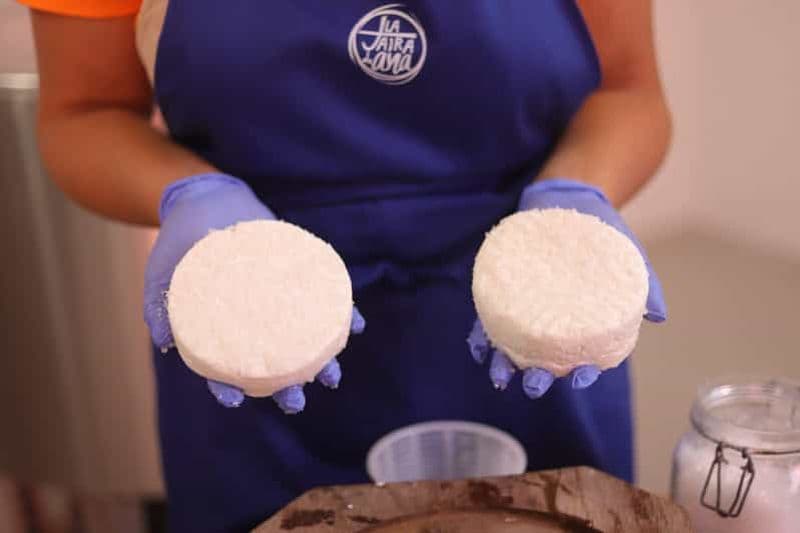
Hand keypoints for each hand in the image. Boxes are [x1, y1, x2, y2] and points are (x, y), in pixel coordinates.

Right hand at [144, 173, 364, 412]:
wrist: (207, 199)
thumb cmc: (179, 242)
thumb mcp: (160, 272)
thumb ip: (158, 306)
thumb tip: (164, 342)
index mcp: (220, 329)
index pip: (222, 367)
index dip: (226, 386)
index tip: (233, 401)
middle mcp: (253, 322)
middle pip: (271, 363)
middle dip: (285, 387)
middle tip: (295, 403)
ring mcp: (277, 301)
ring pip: (302, 338)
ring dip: (320, 359)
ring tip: (331, 377)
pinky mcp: (297, 276)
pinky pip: (322, 297)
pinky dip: (342, 312)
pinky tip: (355, 324)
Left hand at [467, 178, 665, 397]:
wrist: (570, 199)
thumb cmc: (604, 236)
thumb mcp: (630, 257)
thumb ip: (647, 286)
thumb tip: (657, 314)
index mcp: (583, 326)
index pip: (584, 359)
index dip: (583, 374)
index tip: (581, 377)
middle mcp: (551, 326)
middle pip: (544, 362)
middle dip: (537, 380)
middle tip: (534, 385)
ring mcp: (524, 313)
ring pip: (512, 348)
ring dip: (504, 367)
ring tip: (500, 376)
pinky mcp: (501, 294)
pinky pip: (486, 321)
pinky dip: (480, 338)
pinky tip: (478, 347)